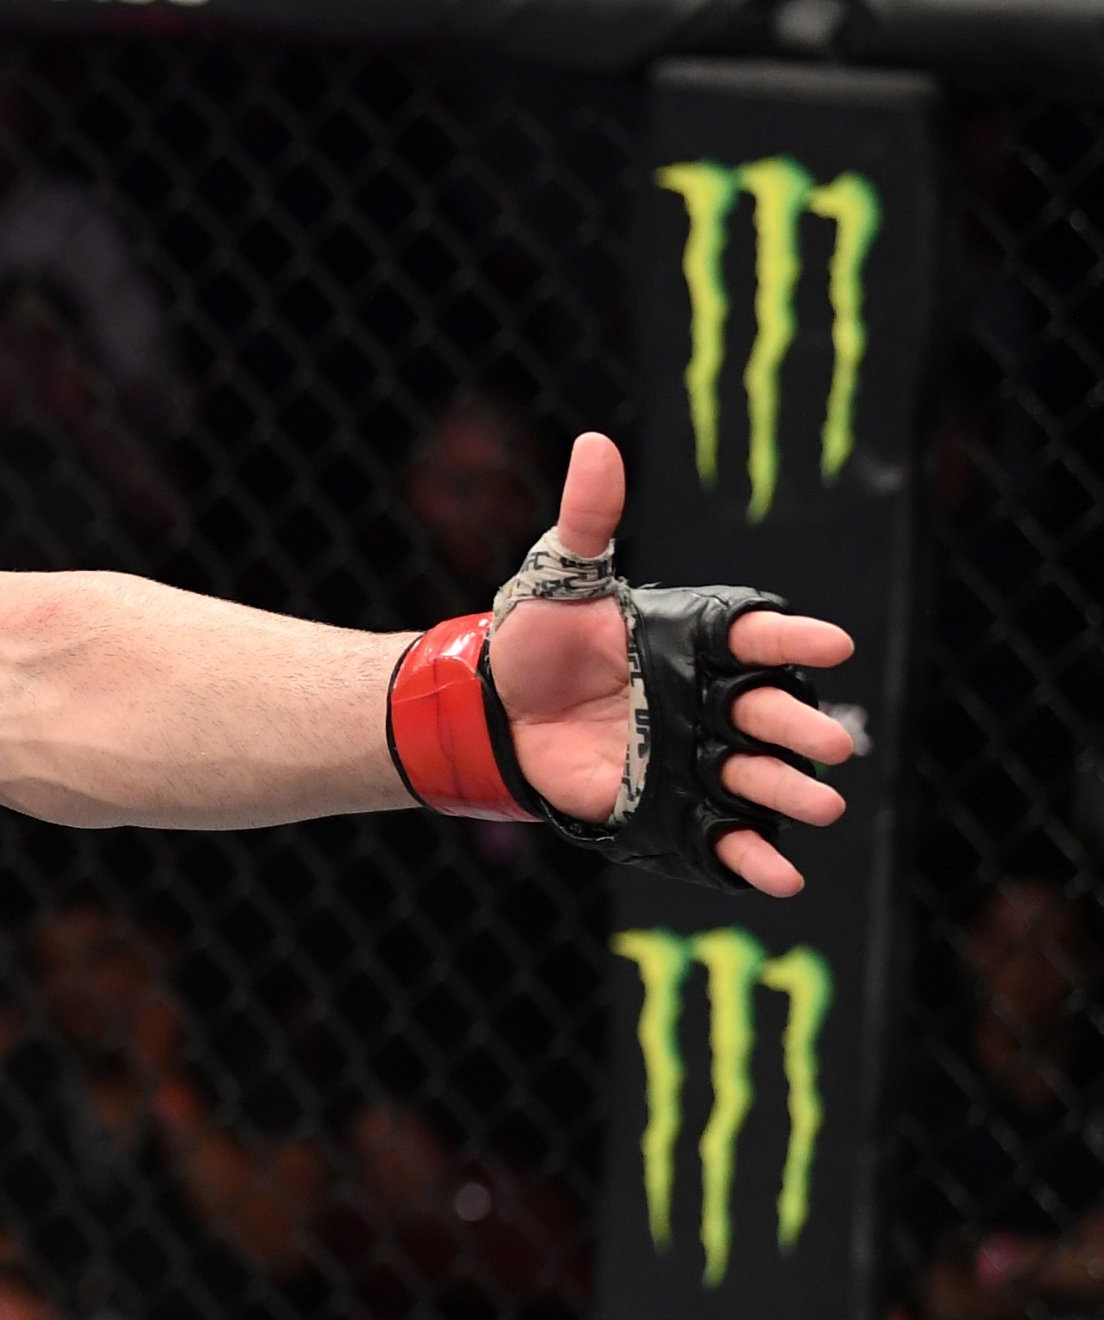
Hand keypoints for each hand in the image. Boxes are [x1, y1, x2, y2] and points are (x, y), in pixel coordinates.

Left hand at [487, 435, 855, 896]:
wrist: (490, 711)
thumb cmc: (534, 640)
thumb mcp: (559, 578)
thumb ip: (588, 517)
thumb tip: (595, 443)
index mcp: (693, 643)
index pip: (754, 637)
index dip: (791, 641)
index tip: (828, 644)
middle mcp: (706, 700)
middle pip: (766, 713)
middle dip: (801, 726)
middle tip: (830, 740)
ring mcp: (691, 756)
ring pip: (754, 776)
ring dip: (791, 792)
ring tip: (824, 804)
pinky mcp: (666, 805)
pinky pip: (717, 836)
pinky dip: (751, 858)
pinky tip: (782, 876)